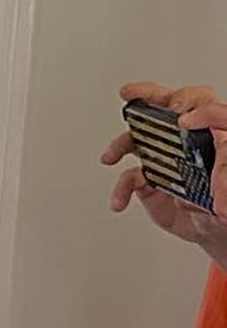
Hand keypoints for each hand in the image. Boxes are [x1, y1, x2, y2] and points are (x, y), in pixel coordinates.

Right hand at [105, 81, 226, 267]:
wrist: (217, 232)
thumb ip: (222, 141)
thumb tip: (194, 123)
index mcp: (212, 133)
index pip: (201, 102)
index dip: (189, 103)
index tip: (182, 119)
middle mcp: (188, 142)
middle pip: (166, 108)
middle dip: (147, 97)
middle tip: (131, 94)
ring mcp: (167, 161)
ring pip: (140, 138)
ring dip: (122, 143)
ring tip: (111, 155)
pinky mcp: (152, 183)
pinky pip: (130, 179)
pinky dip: (120, 189)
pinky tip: (120, 199)